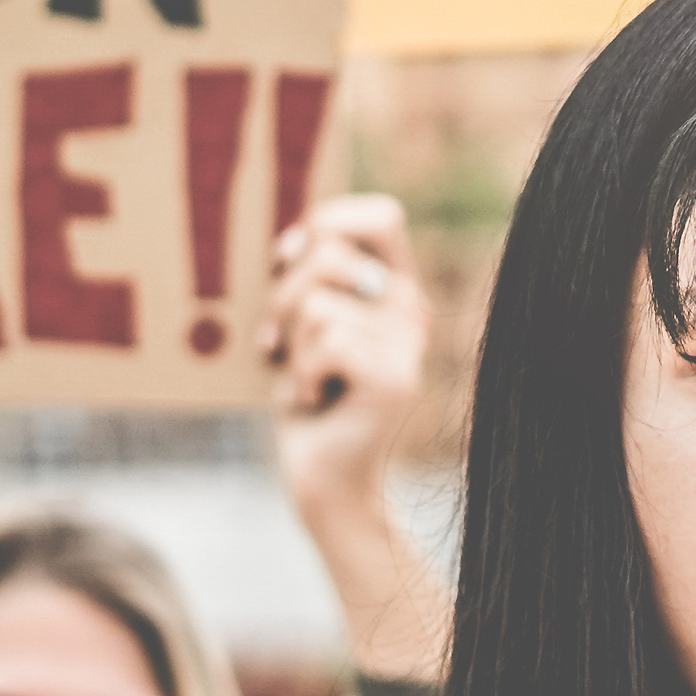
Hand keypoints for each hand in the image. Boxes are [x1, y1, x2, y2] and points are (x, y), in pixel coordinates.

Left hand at [266, 194, 456, 686]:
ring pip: (317, 304)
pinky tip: (314, 400)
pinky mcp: (395, 380)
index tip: (290, 259)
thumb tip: (296, 240)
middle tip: (283, 341)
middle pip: (331, 251)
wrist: (325, 480)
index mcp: (395, 288)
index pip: (381, 215)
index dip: (329, 223)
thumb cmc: (307, 399)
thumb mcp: (302, 326)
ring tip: (304, 378)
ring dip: (290, 345)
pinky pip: (326, 343)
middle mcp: (413, 309)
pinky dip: (301, 375)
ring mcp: (409, 345)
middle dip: (284, 296)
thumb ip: (309, 280)